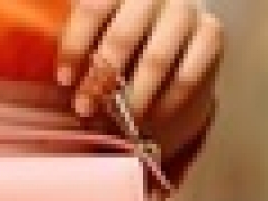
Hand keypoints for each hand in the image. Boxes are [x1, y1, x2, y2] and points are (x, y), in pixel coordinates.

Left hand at [57, 0, 222, 159]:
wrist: (172, 50)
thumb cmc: (120, 48)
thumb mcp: (94, 40)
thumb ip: (80, 49)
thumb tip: (56, 82)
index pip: (92, 7)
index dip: (75, 45)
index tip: (64, 80)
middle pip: (123, 35)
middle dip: (100, 78)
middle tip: (85, 108)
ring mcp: (186, 12)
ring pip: (156, 58)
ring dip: (131, 97)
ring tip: (118, 121)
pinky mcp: (211, 35)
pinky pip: (187, 75)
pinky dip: (164, 104)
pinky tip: (149, 120)